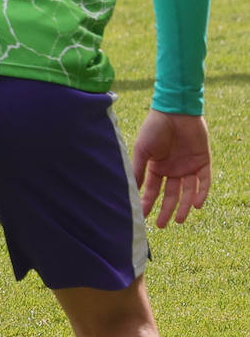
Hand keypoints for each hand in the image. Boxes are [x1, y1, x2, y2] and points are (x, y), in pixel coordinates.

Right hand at [132, 110, 211, 227]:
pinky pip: (204, 182)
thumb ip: (139, 170)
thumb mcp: (143, 150)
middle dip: (166, 210)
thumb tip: (132, 190)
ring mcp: (188, 167)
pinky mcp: (203, 162)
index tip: (143, 216)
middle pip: (171, 195)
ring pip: (188, 192)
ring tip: (180, 220)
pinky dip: (201, 193)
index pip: (153, 190)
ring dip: (185, 206)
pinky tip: (197, 204)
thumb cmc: (154, 128)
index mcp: (157, 167)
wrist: (175, 111)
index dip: (148, 203)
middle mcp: (173, 170)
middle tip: (161, 225)